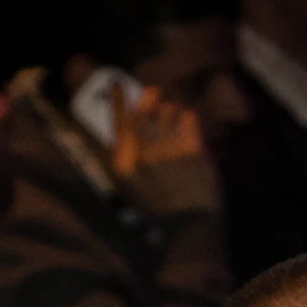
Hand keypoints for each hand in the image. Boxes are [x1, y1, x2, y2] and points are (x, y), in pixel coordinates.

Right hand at [109, 83, 219, 218]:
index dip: (117, 101)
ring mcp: (166, 150)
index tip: (117, 84)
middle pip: (142, 112)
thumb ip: (125, 158)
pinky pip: (187, 117)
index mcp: (124, 165)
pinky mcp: (189, 148)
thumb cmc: (160, 208)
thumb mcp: (131, 188)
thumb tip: (123, 131)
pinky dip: (187, 118)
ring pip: (167, 111)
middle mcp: (142, 154)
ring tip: (174, 120)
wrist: (188, 223)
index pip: (117, 124)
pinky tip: (188, 127)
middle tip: (154, 92)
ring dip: (170, 111)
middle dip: (148, 98)